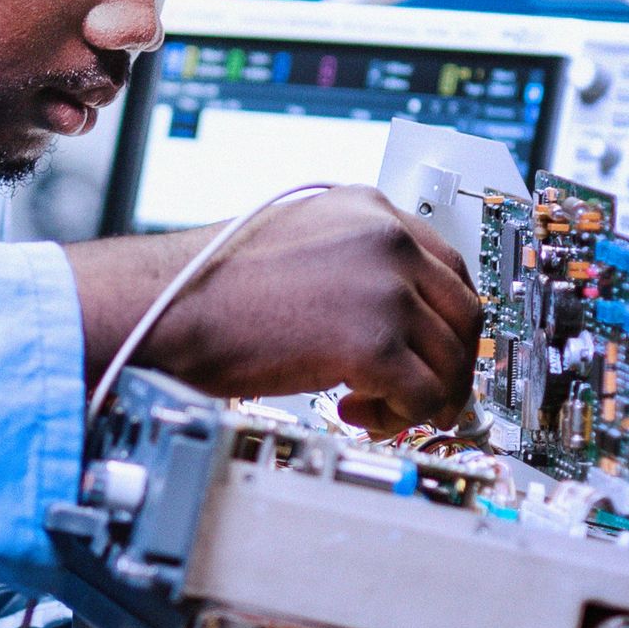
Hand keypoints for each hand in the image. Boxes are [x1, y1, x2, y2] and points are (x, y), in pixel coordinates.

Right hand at [66, 190, 481, 433]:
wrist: (165, 309)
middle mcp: (385, 237)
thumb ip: (353, 266)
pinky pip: (424, 397)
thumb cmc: (209, 288)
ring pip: (450, 360)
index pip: (448, 265)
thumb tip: (396, 319)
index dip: (446, 320)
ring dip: (421, 397)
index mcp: (368, 208)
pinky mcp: (373, 341)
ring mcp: (384, 287)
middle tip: (419, 395)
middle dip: (449, 364)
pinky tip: (357, 414)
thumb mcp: (298, 247)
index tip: (434, 351)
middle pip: (464, 312)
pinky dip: (398, 419)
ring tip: (373, 408)